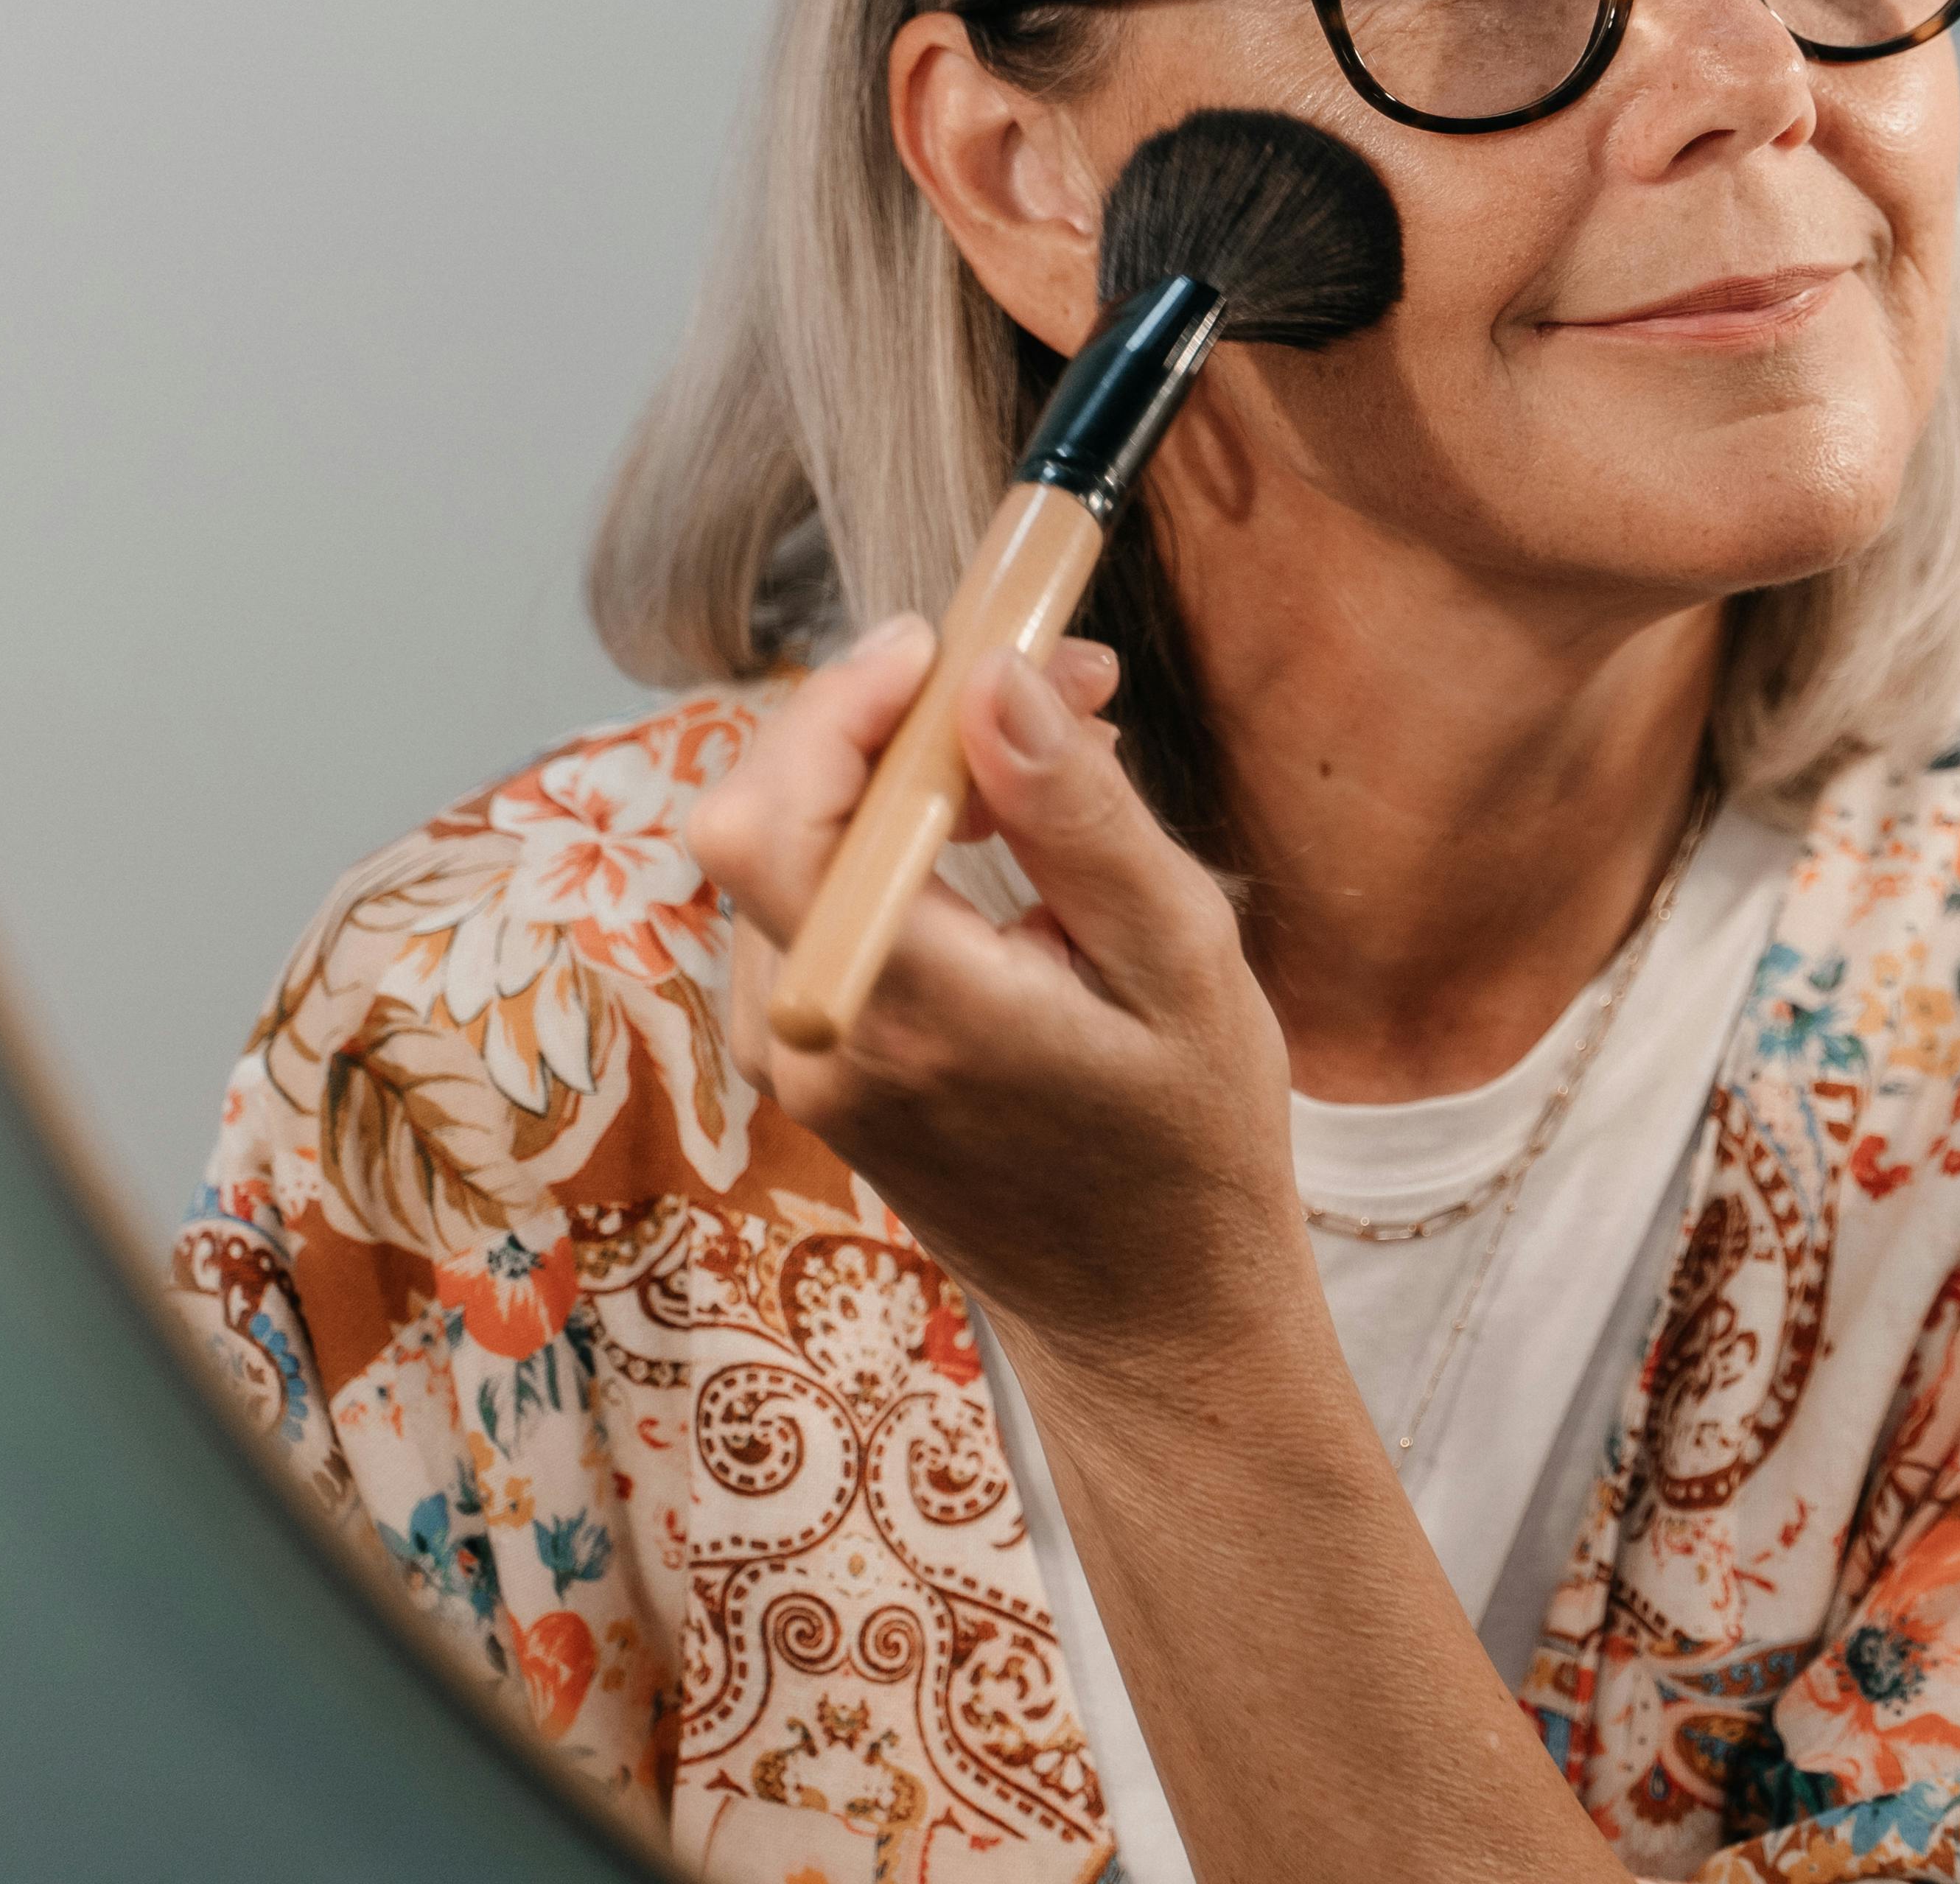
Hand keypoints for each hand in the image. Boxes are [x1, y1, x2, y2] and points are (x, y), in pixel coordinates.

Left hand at [688, 617, 1312, 1379]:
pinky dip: (888, 846)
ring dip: (901, 778)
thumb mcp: (1181, 963)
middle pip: (770, 813)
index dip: (838, 704)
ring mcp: (798, 1061)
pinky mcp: (806, 1066)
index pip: (769, 818)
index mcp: (907, 1014)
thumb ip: (1081, 817)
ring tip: (1051, 765)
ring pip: (789, 850)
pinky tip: (1002, 847)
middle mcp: (818, 1040)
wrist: (1152, 1314)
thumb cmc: (1190, 1145)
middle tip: (1047, 683)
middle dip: (895, 719)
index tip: (947, 646)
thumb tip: (997, 680)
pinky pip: (810, 906)